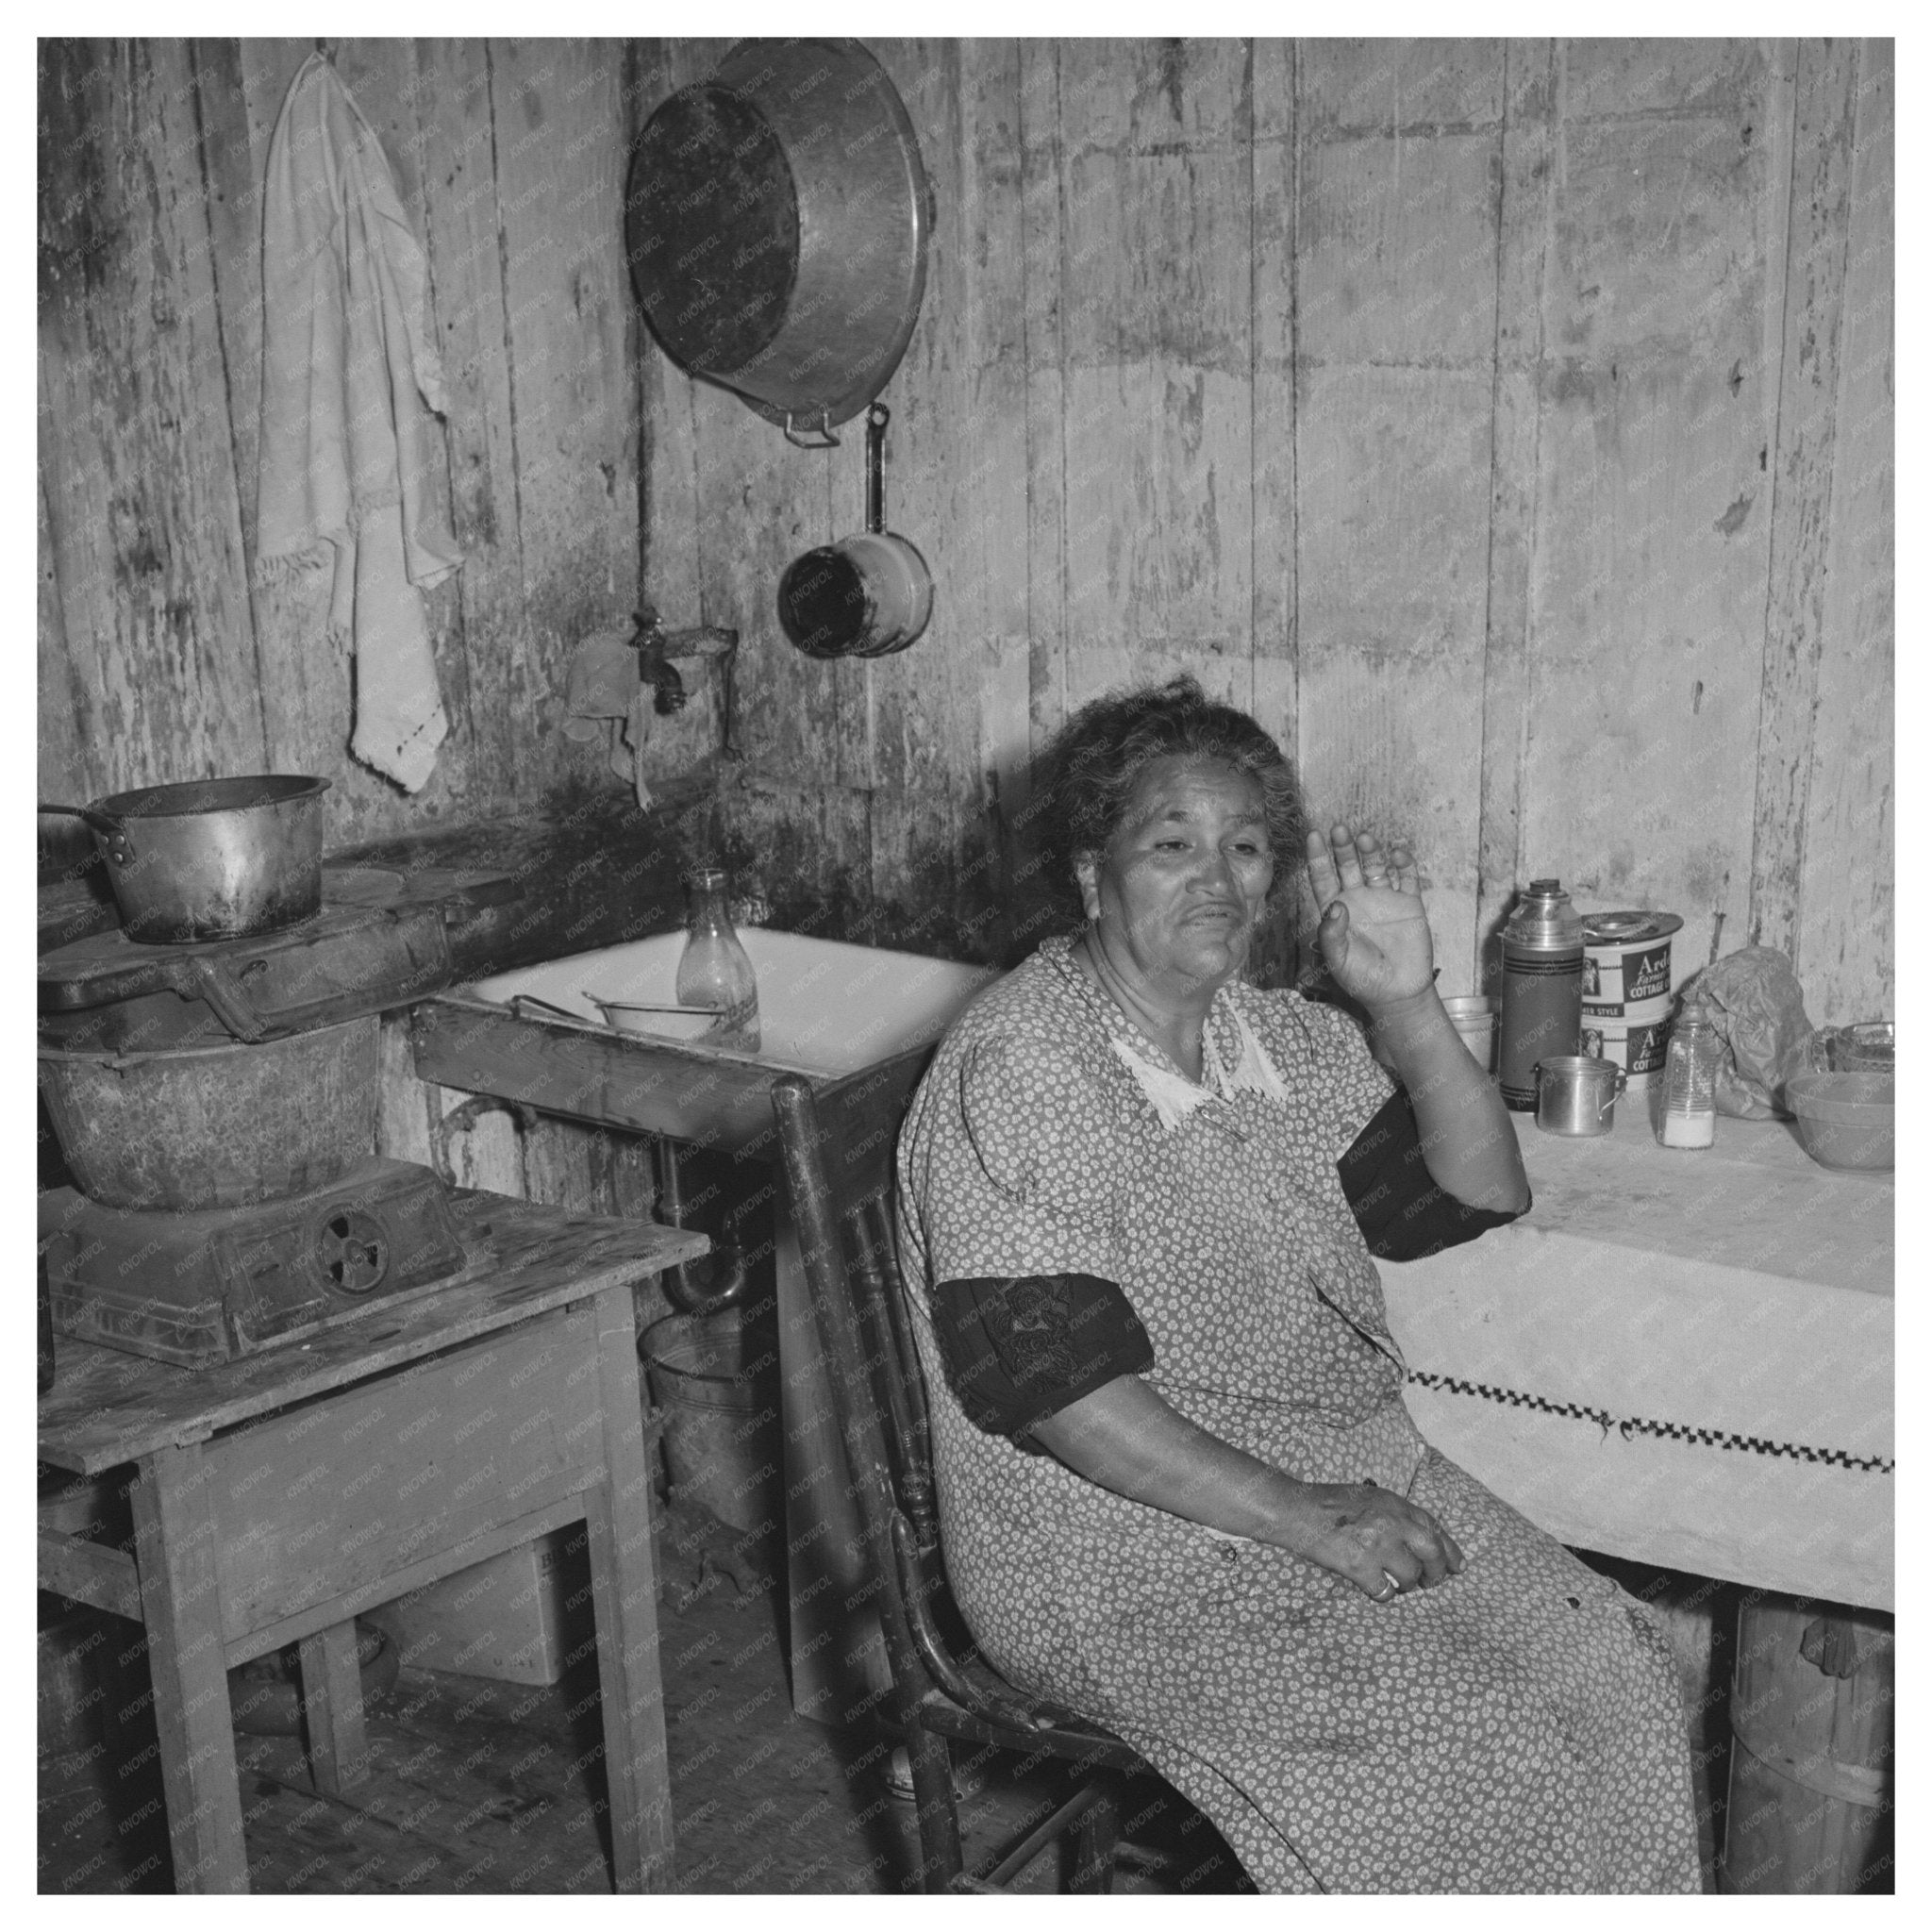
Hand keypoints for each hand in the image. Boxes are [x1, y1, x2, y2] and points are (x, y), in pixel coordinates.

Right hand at [1287, 1480, 1464, 1601]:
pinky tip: (1375, 1588)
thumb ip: (1396, 1514)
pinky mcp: (1359, 1567)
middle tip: (1431, 1583)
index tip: (1458, 1567)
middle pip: (1432, 1554)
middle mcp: (1391, 1523)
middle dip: (1437, 1573)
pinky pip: (1385, 1592)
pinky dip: (1384, 1594)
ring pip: (1410, 1577)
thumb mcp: (1370, 1497)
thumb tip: (1421, 1539)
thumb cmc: (1330, 1503)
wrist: (1297, 1510)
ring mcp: (1376, 1546)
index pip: (1434, 1528)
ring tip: (1397, 1584)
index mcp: (1394, 1504)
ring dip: (1407, 1586)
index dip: (1450, 1551)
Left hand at [1305, 822, 1435, 1007]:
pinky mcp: (1409, 904)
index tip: (1313, 836)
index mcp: (1336, 910)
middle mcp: (1358, 899)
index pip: (1323, 878)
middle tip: (1339, 829)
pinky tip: (1397, 854)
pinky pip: (1407, 878)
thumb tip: (1335, 906)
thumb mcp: (1339, 961)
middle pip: (1347, 866)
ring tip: (1364, 838)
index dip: (1318, 857)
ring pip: (1375, 866)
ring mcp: (1384, 899)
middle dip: (1342, 848)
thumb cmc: (1362, 979)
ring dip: (1370, 851)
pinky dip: (1404, 863)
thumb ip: (1332, 935)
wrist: (1398, 992)